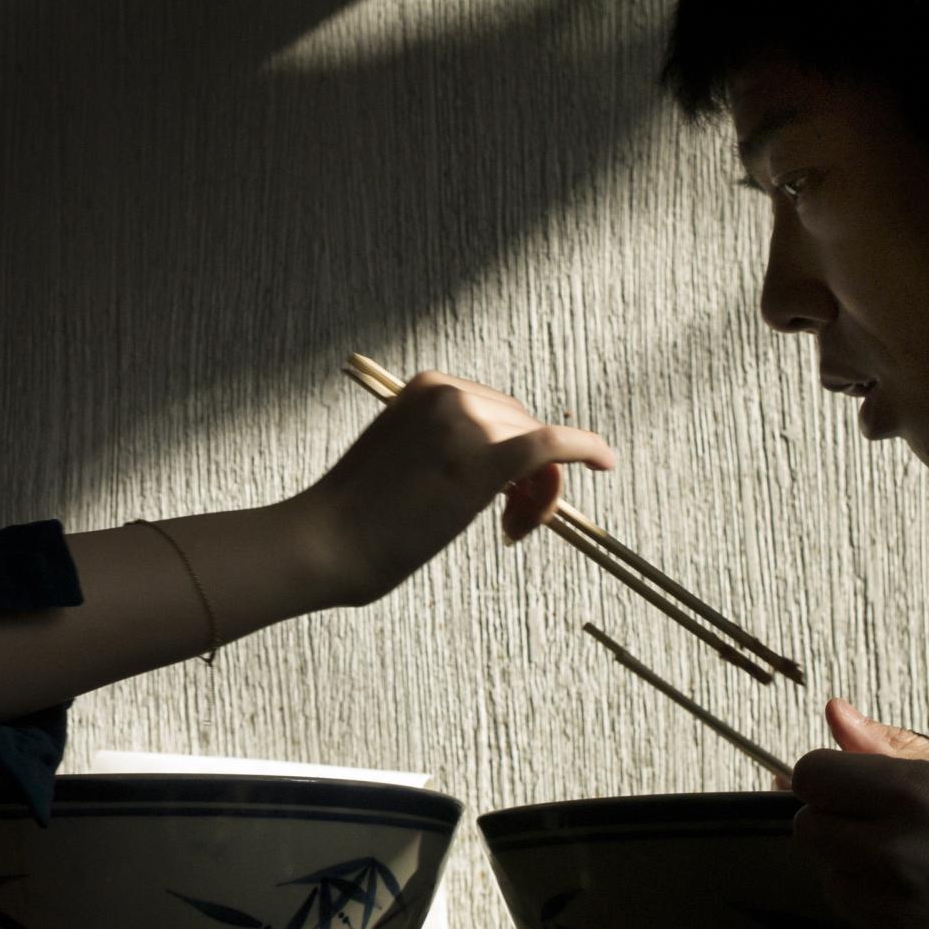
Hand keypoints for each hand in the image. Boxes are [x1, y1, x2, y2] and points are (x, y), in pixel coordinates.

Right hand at [295, 370, 614, 606]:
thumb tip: (496, 470)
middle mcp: (450, 394)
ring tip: (514, 530)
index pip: (498, 411)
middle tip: (515, 526)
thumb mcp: (401, 459)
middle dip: (530, 476)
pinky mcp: (483, 462)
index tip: (506, 499)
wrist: (324, 543)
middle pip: (522, 425)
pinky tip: (605, 462)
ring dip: (539, 490)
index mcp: (427, 386)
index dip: (515, 454)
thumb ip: (443, 448)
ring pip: (536, 445)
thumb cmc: (352, 517)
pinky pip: (552, 444)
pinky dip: (585, 449)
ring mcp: (467, 424)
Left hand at [788, 700, 928, 928]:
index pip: (812, 775)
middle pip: (808, 831)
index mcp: (918, 797)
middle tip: (898, 836)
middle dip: (839, 827)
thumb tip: (834, 714)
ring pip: (831, 883)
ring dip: (860, 877)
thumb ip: (900, 746)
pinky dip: (883, 925)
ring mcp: (896, 920)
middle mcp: (897, 858)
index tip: (861, 790)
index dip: (833, 779)